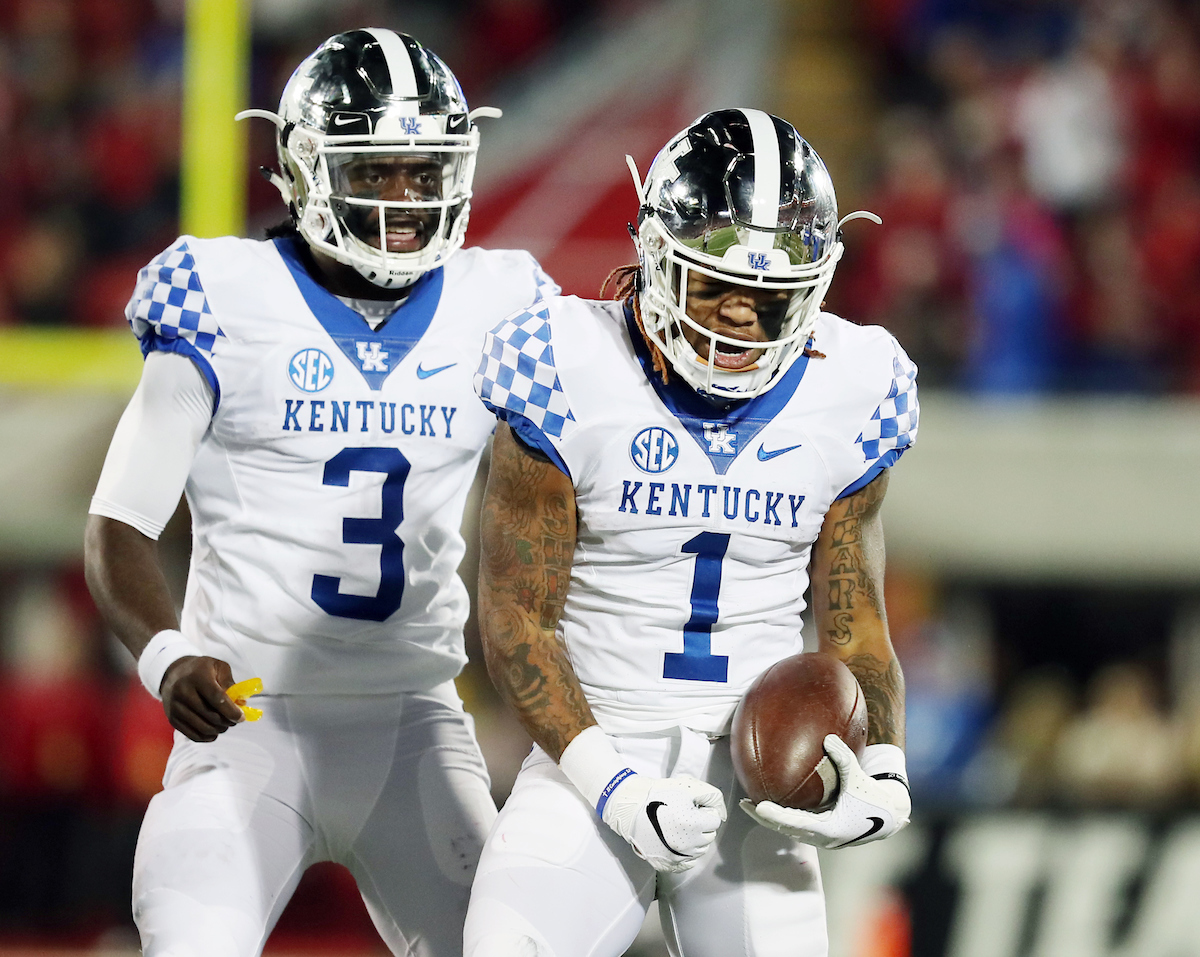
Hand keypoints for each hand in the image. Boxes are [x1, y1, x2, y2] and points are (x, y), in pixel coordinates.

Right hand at [160, 656, 244, 741]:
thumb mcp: (218, 667)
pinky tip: (214, 731)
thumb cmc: (201, 670)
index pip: (216, 698)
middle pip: (210, 715)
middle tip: (234, 720)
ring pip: (202, 727)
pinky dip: (206, 737)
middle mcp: (183, 692)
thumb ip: (230, 684)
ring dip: (218, 730)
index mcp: (198, 677)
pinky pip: (192, 735)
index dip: (231, 711)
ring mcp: (175, 707)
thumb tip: (241, 704)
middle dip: (227, 721)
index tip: (241, 717)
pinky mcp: (172, 719)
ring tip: (224, 725)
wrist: (173, 674)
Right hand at [602, 774, 726, 871]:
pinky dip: (685, 854)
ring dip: (694, 839)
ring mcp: (677, 856)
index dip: (704, 810)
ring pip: (699, 850)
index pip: (714, 820)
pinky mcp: (666, 864)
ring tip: (677, 826)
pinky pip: (686, 864)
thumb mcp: (688, 786)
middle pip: (708, 836)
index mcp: (694, 824)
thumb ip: (712, 797)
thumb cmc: (659, 794)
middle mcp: (687, 845)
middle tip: (684, 814)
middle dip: (701, 825)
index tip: (691, 806)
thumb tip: (722, 814)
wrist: (630, 806)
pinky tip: (676, 841)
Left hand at [740, 735, 909, 848]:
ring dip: (771, 819)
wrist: (891, 817)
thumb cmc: (875, 798)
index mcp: (831, 829)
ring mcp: (823, 838)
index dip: (775, 816)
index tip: (757, 806)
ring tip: (750, 805)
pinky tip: (772, 804)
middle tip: (744, 804)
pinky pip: (798, 826)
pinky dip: (783, 817)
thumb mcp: (859, 778)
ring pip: (790, 830)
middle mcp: (824, 838)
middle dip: (764, 818)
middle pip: (786, 830)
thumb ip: (844, 758)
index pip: (796, 823)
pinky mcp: (824, 834)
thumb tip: (827, 737)